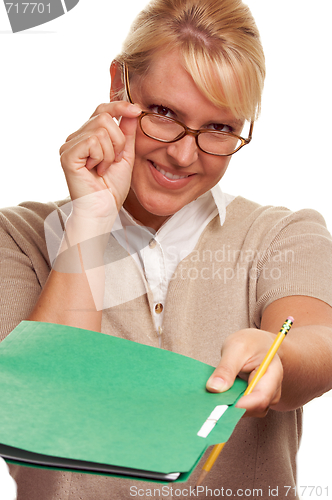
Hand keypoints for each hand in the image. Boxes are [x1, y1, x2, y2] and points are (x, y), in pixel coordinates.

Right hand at [59, 101, 140, 218]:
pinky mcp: (67, 155)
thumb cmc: (112, 188)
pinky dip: (101, 157)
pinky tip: (96, 171)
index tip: (137, 109)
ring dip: (110, 153)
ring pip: (99, 130)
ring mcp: (69, 146)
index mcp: (88, 136)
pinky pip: (92, 142)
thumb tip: (133, 109)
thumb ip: (127, 133)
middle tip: (115, 160)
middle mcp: (76, 138)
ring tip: (103, 168)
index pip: (102, 109)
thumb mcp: (125, 155)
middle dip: (118, 140)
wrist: (104, 209)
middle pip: (103, 117)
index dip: (119, 106)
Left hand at [206, 329, 283, 417]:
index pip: (261, 397)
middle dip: (234, 407)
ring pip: (248, 411)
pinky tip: (220, 397)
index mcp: (272, 373)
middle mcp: (272, 390)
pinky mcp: (255, 401)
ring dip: (231, 407)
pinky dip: (231, 405)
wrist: (259, 344)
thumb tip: (214, 388)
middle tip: (211, 403)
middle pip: (255, 408)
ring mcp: (265, 398)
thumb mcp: (236, 347)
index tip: (222, 405)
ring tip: (214, 396)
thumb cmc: (250, 343)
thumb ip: (226, 368)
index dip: (242, 405)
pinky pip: (243, 409)